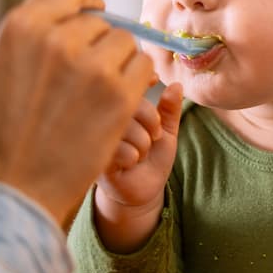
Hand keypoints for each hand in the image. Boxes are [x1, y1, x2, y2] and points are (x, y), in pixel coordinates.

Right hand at [0, 0, 154, 223]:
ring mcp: (92, 67)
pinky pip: (144, 70)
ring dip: (119, 64)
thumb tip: (65, 18)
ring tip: (99, 94)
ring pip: (126, 44)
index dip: (84, 2)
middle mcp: (58, 39)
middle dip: (99, 43)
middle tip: (89, 74)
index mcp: (22, 27)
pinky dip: (136, 83)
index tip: (92, 16)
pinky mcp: (120, 97)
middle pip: (101, 22)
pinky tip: (115, 105)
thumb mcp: (0, 71)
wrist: (12, 192)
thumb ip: (33, 40)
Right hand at [94, 83, 183, 252]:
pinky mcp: (95, 157)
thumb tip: (177, 85)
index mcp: (119, 107)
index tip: (155, 83)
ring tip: (140, 153)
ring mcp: (98, 137)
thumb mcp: (166, 131)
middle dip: (151, 121)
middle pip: (129, 103)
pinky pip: (119, 149)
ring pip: (126, 127)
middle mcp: (104, 118)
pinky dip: (132, 157)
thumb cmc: (153, 158)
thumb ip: (170, 109)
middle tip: (154, 136)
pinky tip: (129, 164)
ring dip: (143, 144)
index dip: (144, 81)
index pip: (129, 82)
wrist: (143, 191)